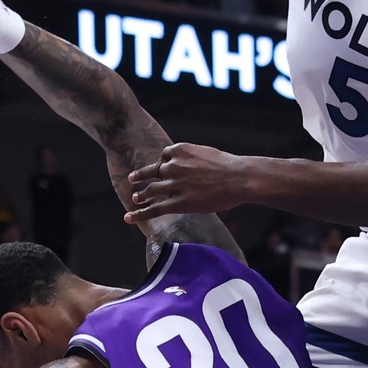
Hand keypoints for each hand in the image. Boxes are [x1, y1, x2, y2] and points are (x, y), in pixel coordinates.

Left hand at [126, 143, 256, 220]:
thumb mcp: (207, 154)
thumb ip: (194, 159)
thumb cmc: (229, 166)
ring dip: (141, 195)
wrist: (239, 178)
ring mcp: (174, 184)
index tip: (161, 169)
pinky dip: (139, 213)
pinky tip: (129, 218)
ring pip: (150, 190)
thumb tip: (192, 168)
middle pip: (153, 171)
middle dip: (141, 176)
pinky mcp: (178, 202)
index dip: (162, 163)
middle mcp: (173, 165)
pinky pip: (154, 208)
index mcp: (181, 150)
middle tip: (132, 179)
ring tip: (135, 198)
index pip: (164, 156)